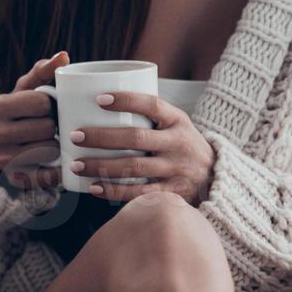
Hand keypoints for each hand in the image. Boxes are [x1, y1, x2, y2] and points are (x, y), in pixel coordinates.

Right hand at [0, 52, 67, 190]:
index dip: (50, 105)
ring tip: (51, 141)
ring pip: (48, 151)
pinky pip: (45, 176)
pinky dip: (56, 169)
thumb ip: (44, 71)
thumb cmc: (21, 109)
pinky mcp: (12, 178)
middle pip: (46, 128)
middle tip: (51, 126)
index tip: (47, 107)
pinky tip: (57, 162)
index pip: (40, 103)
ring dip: (56, 146)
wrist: (2, 142)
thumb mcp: (28, 88)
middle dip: (54, 126)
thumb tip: (64, 57)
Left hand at [70, 91, 216, 205]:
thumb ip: (151, 117)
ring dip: (101, 166)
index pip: (152, 105)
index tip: (99, 99)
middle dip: (102, 136)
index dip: (126, 100)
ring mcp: (176, 169)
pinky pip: (139, 193)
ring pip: (134, 167)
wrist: (217, 178)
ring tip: (76, 164)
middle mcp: (179, 143)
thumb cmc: (184, 146)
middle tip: (74, 135)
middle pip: (136, 138)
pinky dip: (114, 190)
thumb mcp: (177, 125)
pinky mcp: (173, 192)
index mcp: (178, 121)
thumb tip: (99, 102)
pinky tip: (93, 188)